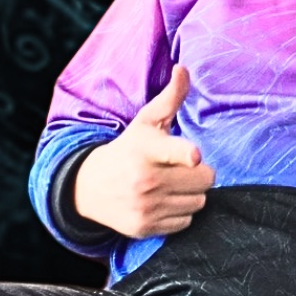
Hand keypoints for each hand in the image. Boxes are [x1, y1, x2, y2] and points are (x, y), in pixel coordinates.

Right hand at [74, 65, 215, 237]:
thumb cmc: (130, 148)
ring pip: (199, 202)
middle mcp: (145, 180)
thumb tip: (183, 68)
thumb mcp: (147, 121)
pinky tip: (162, 201)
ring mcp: (145, 207)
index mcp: (148, 150)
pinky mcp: (144, 228)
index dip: (187, 154)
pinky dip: (180, 212)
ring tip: (171, 183)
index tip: (194, 155)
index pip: (176, 154)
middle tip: (180, 167)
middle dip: (199, 172)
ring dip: (191, 193)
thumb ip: (170, 97)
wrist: (90, 187)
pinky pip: (185, 222)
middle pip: (205, 179)